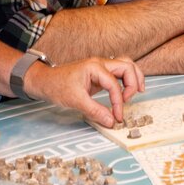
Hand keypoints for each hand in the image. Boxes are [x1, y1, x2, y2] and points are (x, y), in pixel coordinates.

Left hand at [27, 56, 144, 126]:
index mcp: (94, 67)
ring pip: (126, 65)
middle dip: (133, 83)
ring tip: (138, 91)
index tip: (117, 117)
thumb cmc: (57, 86)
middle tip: (129, 101)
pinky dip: (127, 79)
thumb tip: (111, 121)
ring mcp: (101, 67)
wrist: (45, 81)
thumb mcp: (75, 101)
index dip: (118, 102)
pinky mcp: (100, 74)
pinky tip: (128, 90)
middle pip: (127, 67)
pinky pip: (119, 72)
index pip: (114, 84)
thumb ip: (95, 111)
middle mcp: (100, 63)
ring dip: (134, 77)